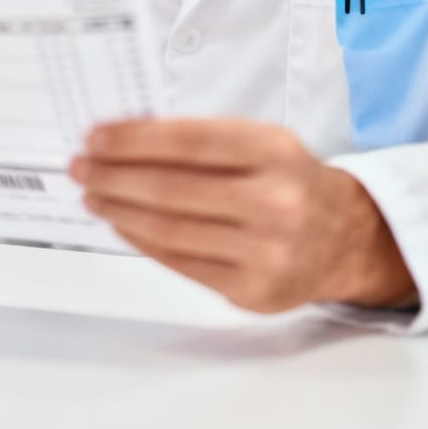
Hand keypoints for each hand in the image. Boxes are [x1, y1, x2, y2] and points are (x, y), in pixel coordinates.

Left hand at [71, 118, 415, 313]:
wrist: (346, 238)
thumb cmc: (290, 181)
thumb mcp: (263, 143)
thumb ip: (203, 141)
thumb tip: (123, 141)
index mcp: (276, 152)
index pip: (189, 143)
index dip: (134, 140)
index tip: (96, 138)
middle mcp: (275, 202)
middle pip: (172, 190)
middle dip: (114, 177)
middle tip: (81, 167)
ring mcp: (266, 252)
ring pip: (170, 230)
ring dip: (120, 211)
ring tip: (93, 195)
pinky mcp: (252, 290)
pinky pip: (180, 263)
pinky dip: (143, 241)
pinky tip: (122, 224)